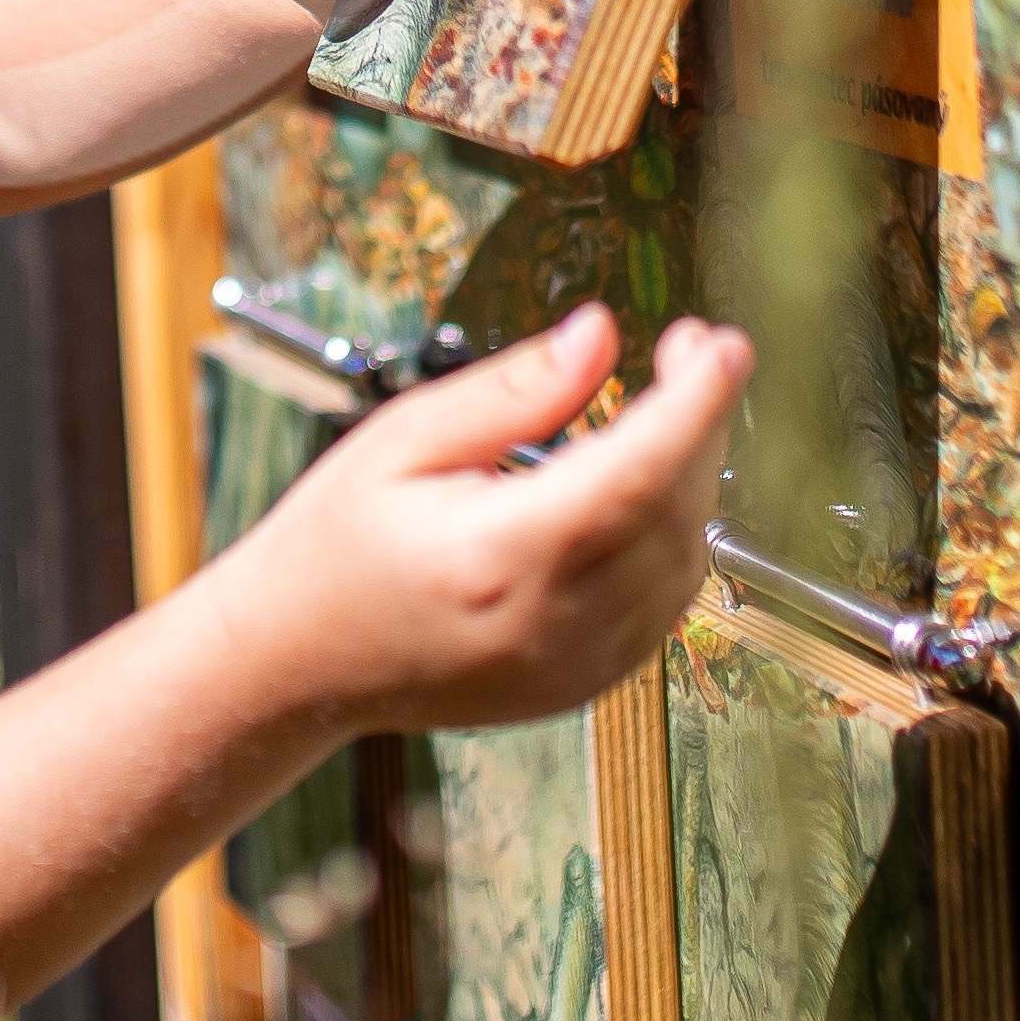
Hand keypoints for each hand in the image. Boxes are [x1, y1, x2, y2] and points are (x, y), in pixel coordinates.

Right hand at [226, 302, 746, 736]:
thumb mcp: (403, 438)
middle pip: (675, 513)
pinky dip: (673, 538)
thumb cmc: (333, 545)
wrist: (296, 662)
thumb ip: (513, 391)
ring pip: (684, 564)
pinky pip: (664, 607)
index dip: (698, 403)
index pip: (638, 473)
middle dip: (700, 422)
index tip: (723, 344)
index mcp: (502, 558)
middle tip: (689, 348)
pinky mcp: (581, 687)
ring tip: (662, 411)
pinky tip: (642, 488)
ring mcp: (573, 668)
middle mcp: (552, 625)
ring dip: (693, 479)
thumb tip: (600, 334)